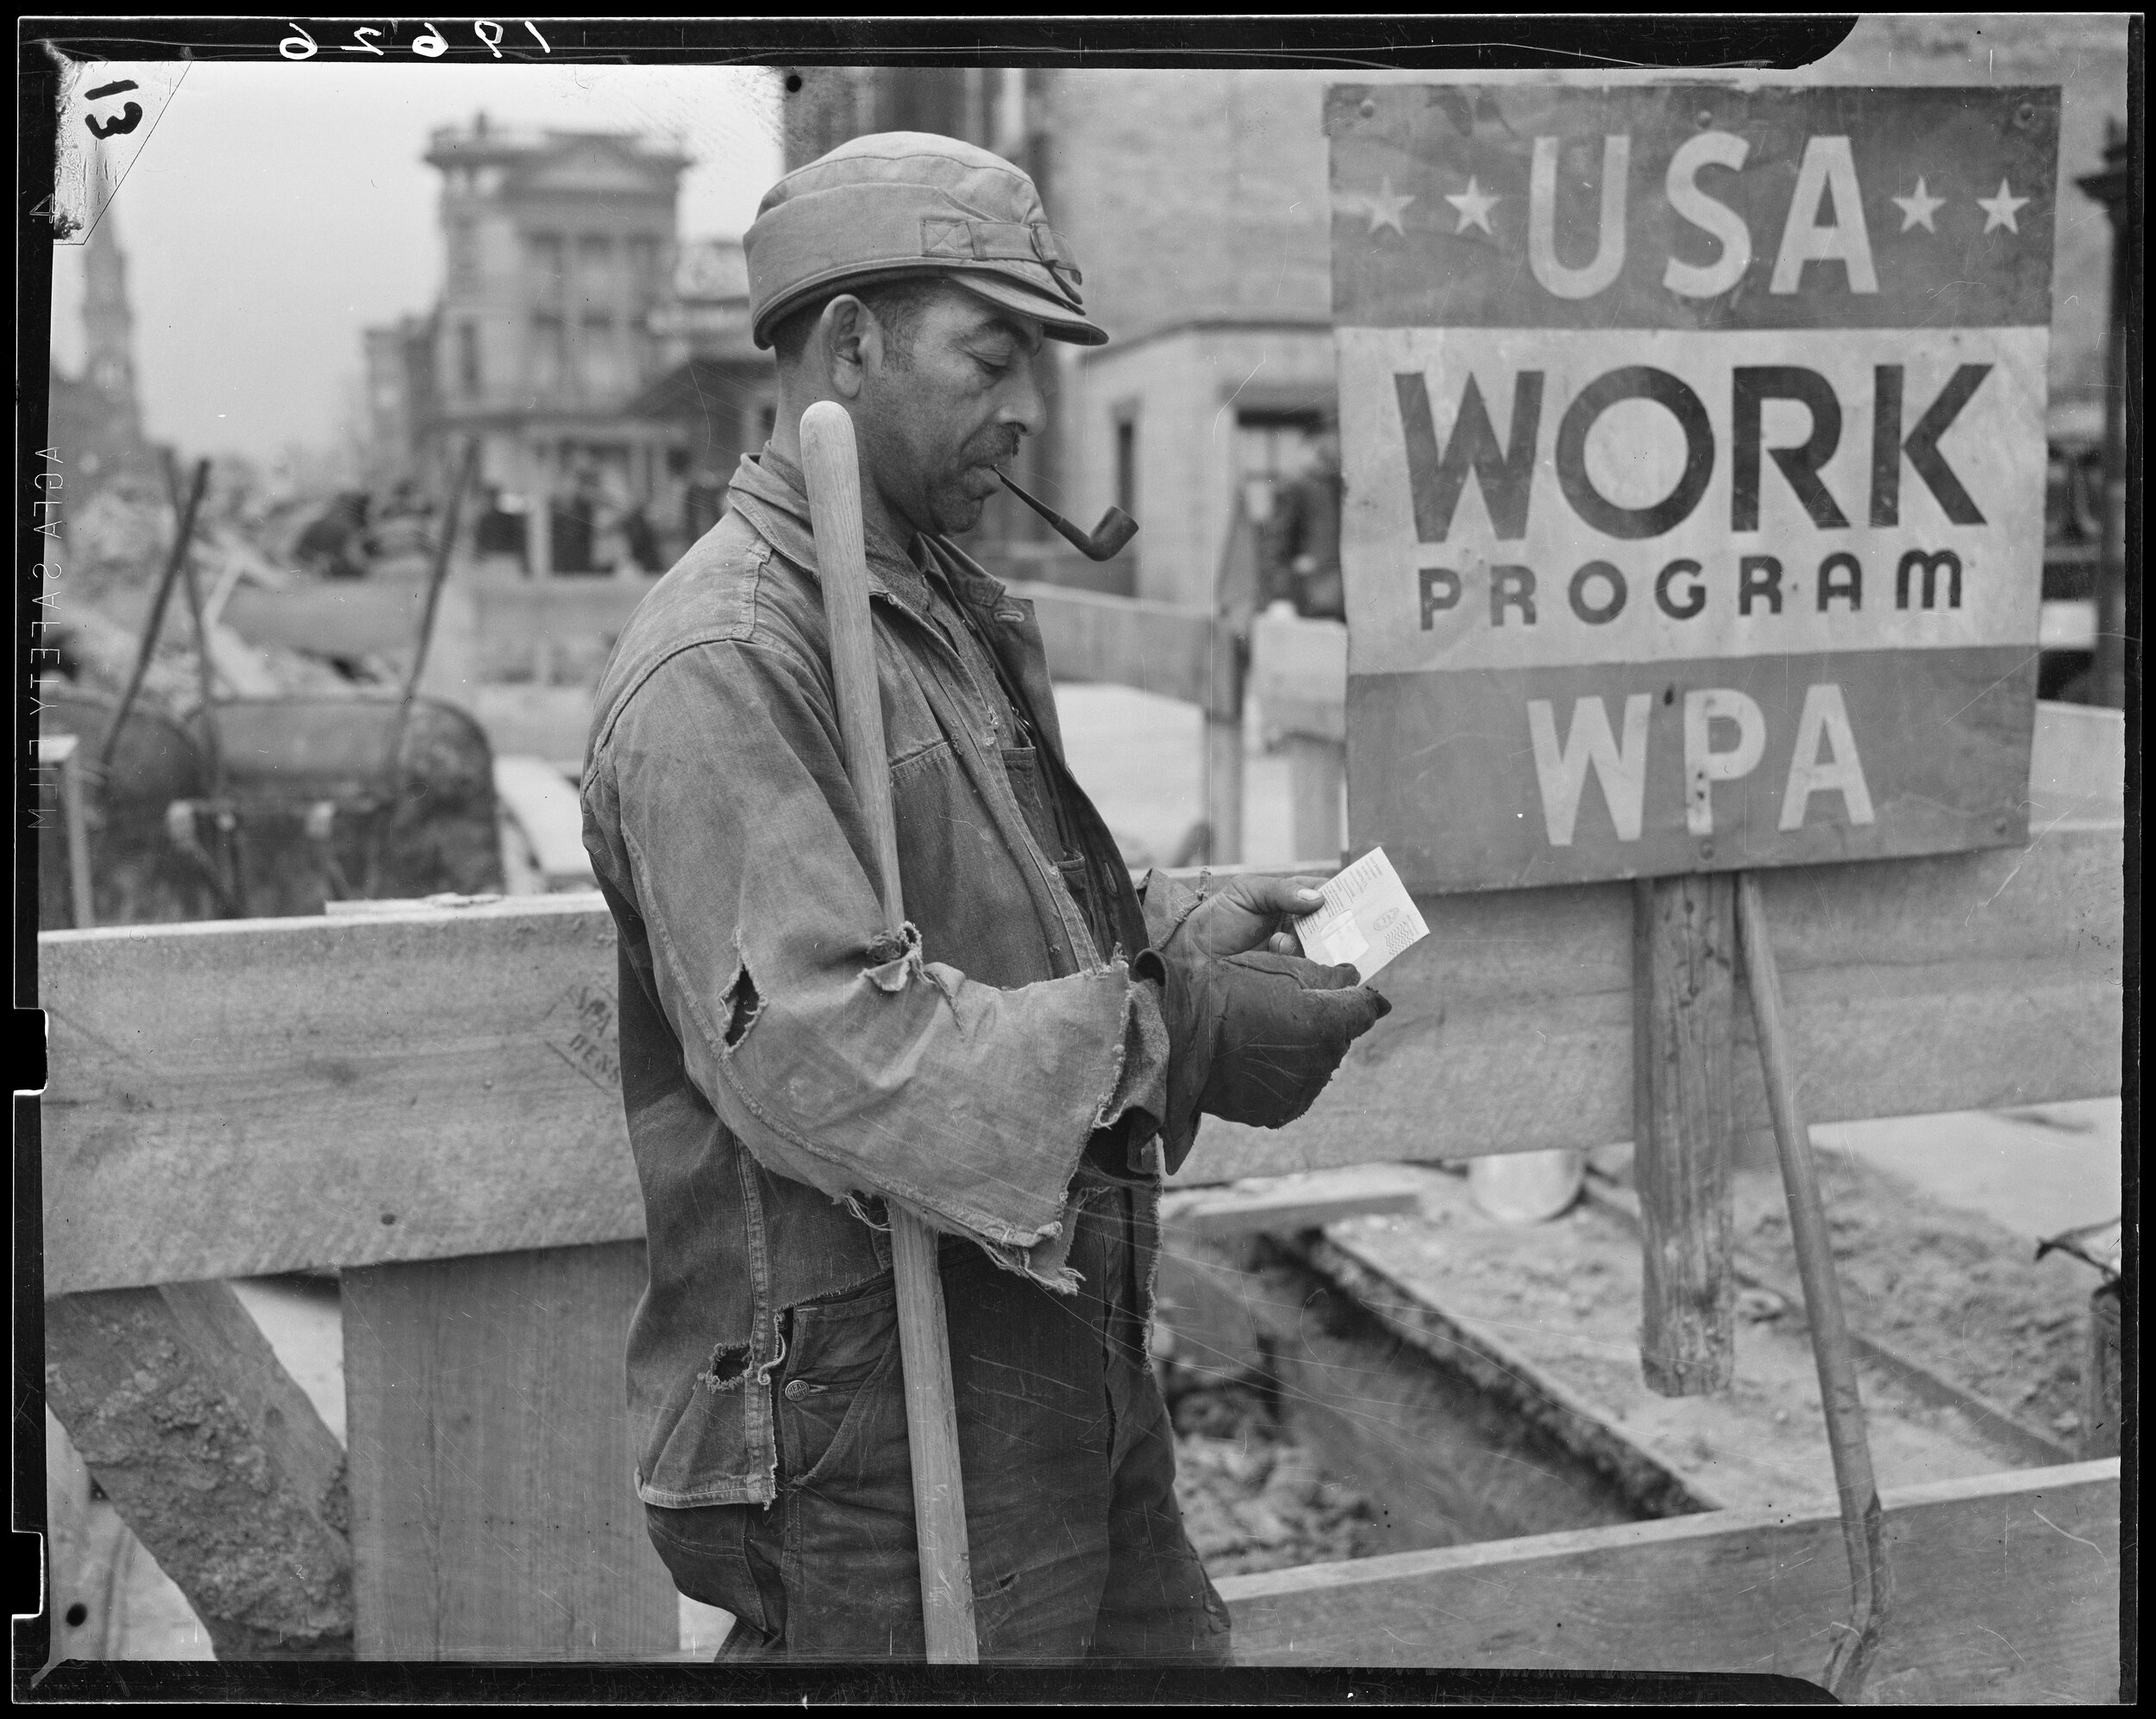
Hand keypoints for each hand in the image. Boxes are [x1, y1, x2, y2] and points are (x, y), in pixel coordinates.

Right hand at [1138, 871, 1392, 1169]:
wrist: (1179, 1034)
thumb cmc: (1228, 990)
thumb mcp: (1279, 968)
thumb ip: (1328, 976)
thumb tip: (1357, 982)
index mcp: (1327, 1023)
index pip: (1364, 1009)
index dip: (1355, 997)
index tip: (1345, 993)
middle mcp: (1322, 1063)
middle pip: (1340, 1039)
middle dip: (1326, 1024)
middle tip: (1289, 1011)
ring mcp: (1300, 1091)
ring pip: (1319, 1066)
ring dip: (1306, 1051)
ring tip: (1268, 1036)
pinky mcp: (1279, 1111)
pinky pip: (1296, 1090)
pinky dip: (1286, 1076)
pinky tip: (1261, 1060)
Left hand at [1172, 873, 1329, 961]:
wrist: (1191, 955)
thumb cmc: (1218, 918)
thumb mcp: (1247, 892)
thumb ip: (1281, 890)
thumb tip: (1318, 898)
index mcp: (1292, 899)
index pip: (1327, 894)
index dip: (1342, 896)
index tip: (1352, 900)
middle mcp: (1299, 926)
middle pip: (1332, 925)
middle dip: (1334, 926)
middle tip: (1327, 926)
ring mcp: (1296, 952)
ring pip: (1321, 949)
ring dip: (1305, 945)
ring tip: (1279, 942)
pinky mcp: (1288, 975)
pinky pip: (1306, 971)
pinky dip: (1296, 963)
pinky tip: (1275, 955)